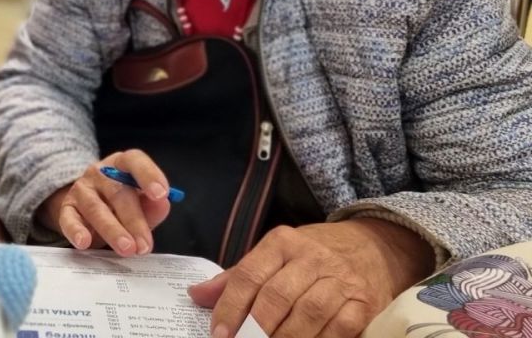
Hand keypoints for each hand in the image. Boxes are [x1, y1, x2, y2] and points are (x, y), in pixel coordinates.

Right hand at [35, 149, 171, 255]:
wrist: (86, 207)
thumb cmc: (121, 204)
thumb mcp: (141, 202)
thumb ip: (153, 205)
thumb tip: (162, 203)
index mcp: (121, 165)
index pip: (134, 161)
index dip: (149, 175)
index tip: (161, 194)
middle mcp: (99, 173)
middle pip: (117, 192)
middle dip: (134, 220)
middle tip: (144, 245)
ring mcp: (81, 190)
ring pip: (96, 208)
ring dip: (113, 230)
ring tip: (127, 249)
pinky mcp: (67, 208)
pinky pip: (69, 219)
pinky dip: (76, 231)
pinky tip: (84, 242)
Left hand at [189, 218, 433, 337]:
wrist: (373, 248)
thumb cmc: (313, 255)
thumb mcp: (274, 254)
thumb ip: (238, 277)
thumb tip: (196, 295)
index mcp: (281, 242)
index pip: (250, 274)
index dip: (230, 307)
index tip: (218, 334)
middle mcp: (311, 258)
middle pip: (277, 296)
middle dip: (255, 329)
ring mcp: (340, 281)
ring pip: (307, 314)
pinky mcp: (363, 305)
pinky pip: (337, 330)